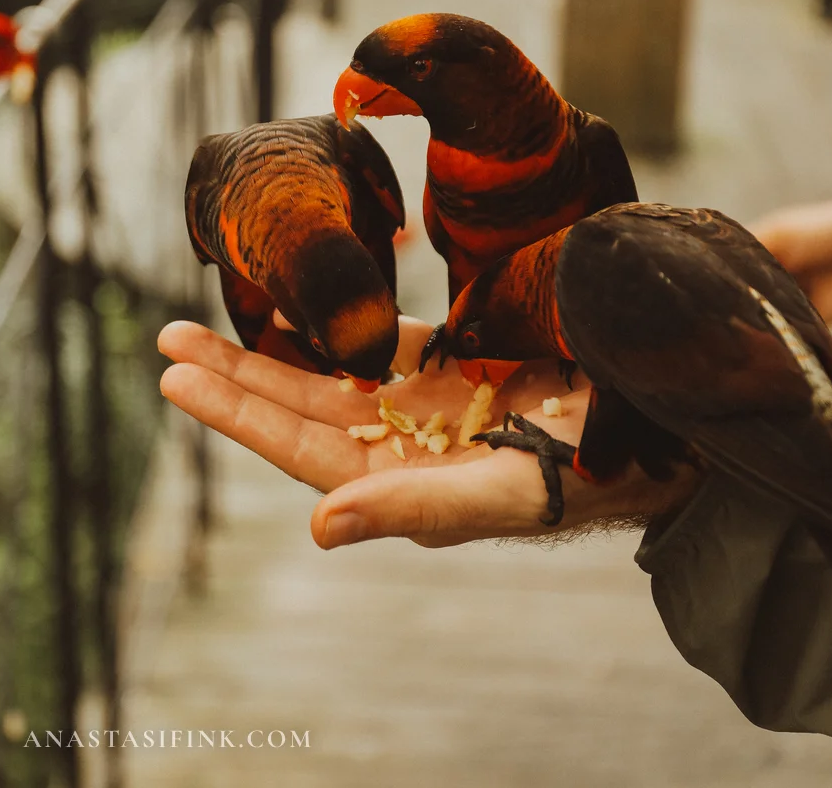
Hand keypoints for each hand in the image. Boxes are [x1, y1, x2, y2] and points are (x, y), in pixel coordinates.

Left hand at [158, 317, 699, 548]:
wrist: (664, 428)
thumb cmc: (587, 476)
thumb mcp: (498, 496)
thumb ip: (409, 509)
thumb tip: (318, 528)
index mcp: (400, 481)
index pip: (299, 446)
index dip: (238, 414)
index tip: (176, 378)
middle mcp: (401, 442)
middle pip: (298, 405)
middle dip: (234, 375)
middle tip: (167, 340)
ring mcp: (424, 400)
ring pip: (328, 370)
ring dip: (269, 347)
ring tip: (204, 321)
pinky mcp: (457, 360)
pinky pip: (378, 337)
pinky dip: (335, 322)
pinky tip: (293, 302)